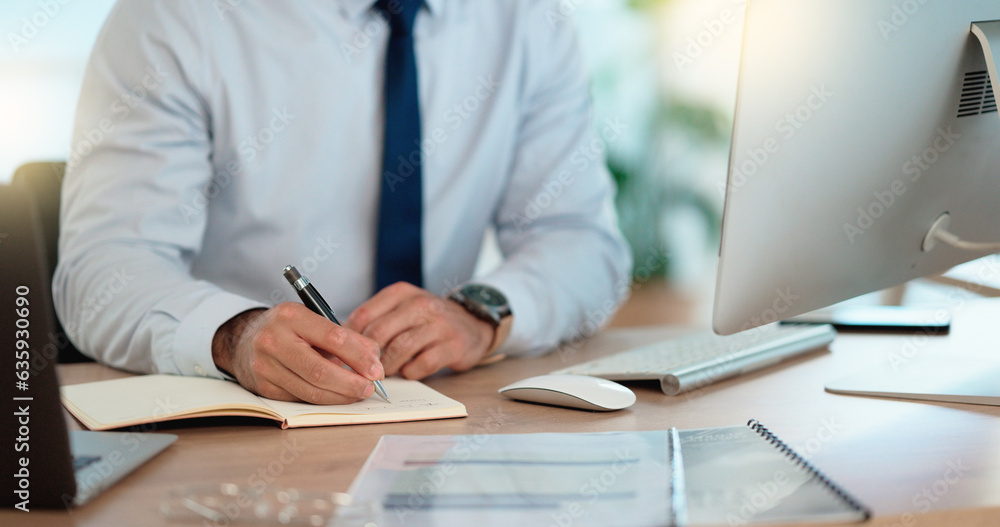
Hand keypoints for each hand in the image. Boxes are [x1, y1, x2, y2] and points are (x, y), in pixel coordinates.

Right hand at [211, 303, 383, 403]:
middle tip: (370, 388)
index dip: (359, 357)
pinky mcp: (264, 387)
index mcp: (291, 315)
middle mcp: (274, 339)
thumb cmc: (289, 329)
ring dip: (340, 396)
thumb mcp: (315, 321)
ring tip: (358, 393)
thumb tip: (375, 358)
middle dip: (351, 383)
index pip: (334, 338)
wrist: (245, 339)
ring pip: (311, 389)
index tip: (377, 369)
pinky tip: (338, 396)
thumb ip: (347, 336)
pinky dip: (324, 399)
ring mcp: (265, 365)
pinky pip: (301, 398)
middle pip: (320, 370)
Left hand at [346, 282, 494, 378]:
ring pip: (400, 349)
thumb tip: (341, 343)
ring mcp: (439, 324)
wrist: (473, 324)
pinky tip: (409, 372)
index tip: (345, 355)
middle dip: (368, 356)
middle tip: (363, 369)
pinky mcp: (453, 345)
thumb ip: (376, 320)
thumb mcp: (403, 309)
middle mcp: (421, 304)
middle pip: (379, 333)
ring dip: (388, 366)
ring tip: (386, 372)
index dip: (350, 339)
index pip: (364, 315)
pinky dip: (410, 373)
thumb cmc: (429, 321)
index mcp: (402, 293)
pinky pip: (422, 364)